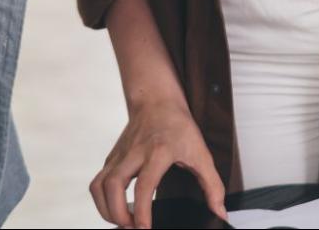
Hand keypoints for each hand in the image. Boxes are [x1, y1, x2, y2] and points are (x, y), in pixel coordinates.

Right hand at [90, 94, 225, 229]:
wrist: (156, 101)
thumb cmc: (178, 126)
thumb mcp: (201, 154)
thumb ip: (213, 186)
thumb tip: (220, 213)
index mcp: (158, 152)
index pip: (144, 185)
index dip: (141, 211)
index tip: (143, 229)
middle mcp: (134, 153)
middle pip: (113, 186)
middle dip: (118, 214)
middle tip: (132, 228)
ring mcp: (119, 156)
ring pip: (100, 186)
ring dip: (106, 210)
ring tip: (123, 223)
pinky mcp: (111, 159)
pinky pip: (98, 183)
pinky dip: (103, 201)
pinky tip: (116, 209)